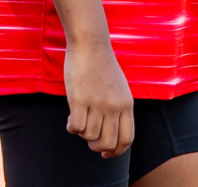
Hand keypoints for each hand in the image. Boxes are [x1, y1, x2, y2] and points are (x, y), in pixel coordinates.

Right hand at [63, 39, 132, 158]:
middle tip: (88, 136)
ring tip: (79, 119)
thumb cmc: (102, 65)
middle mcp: (114, 107)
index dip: (116, 152)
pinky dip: (71, 127)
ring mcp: (98, 104)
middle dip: (96, 147)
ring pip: (90, 137)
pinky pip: (76, 127)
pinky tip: (70, 117)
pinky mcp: (80, 100)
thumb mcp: (119, 88)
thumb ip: (118, 109)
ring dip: (82, 133)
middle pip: (108, 143)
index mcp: (127, 105)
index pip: (127, 139)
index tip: (105, 153)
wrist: (90, 44)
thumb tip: (110, 134)